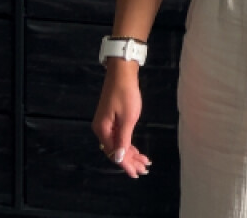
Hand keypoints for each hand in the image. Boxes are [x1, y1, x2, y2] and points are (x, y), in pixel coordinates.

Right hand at [91, 61, 151, 177]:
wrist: (121, 73)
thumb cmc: (125, 93)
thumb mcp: (127, 118)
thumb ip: (123, 139)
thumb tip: (117, 159)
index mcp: (103, 130)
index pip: (114, 153)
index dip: (126, 164)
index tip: (136, 173)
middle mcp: (102, 129)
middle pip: (115, 150)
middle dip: (130, 161)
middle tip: (144, 169)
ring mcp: (106, 123)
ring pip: (118, 144)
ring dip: (130, 153)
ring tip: (143, 162)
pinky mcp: (111, 118)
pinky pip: (119, 136)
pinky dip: (128, 143)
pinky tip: (136, 149)